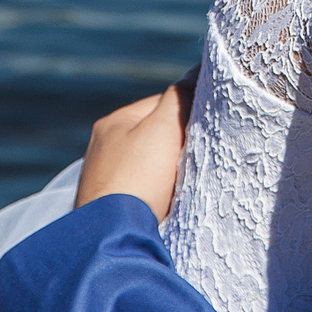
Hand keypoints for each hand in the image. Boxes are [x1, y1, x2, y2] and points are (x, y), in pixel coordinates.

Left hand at [74, 69, 196, 218]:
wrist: (112, 238)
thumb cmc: (137, 180)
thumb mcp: (162, 130)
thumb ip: (179, 99)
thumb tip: (195, 74)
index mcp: (113, 123)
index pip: (160, 104)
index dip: (188, 112)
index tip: (207, 128)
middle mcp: (103, 148)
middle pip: (154, 136)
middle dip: (177, 145)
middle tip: (198, 158)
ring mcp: (105, 179)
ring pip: (149, 165)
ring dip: (168, 172)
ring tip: (183, 184)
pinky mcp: (110, 208)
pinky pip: (143, 191)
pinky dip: (157, 194)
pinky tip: (167, 204)